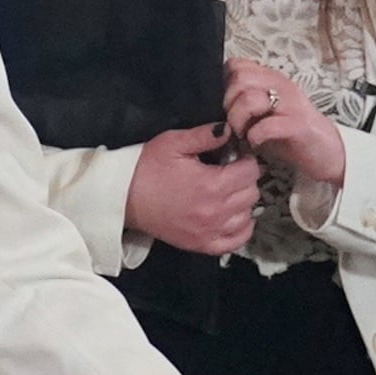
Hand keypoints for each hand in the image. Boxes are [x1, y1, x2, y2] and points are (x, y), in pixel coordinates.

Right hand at [123, 122, 258, 255]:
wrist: (123, 198)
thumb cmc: (147, 167)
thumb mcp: (174, 143)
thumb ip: (206, 135)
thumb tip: (230, 130)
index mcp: (212, 184)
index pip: (251, 171)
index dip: (246, 160)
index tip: (235, 157)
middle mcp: (216, 211)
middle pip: (252, 193)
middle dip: (245, 179)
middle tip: (230, 172)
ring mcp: (209, 231)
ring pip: (247, 216)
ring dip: (243, 202)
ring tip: (229, 192)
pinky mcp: (201, 245)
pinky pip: (236, 242)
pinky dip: (241, 229)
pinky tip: (234, 217)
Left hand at [225, 58, 346, 186]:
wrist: (328, 152)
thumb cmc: (290, 134)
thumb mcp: (263, 112)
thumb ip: (243, 102)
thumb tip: (213, 102)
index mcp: (271, 79)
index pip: (236, 65)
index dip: (224, 85)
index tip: (227, 105)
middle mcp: (281, 85)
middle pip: (239, 78)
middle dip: (228, 103)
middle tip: (233, 124)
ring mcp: (291, 104)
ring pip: (249, 99)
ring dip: (239, 120)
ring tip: (243, 134)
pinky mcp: (298, 125)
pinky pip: (266, 126)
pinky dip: (254, 136)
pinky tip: (256, 143)